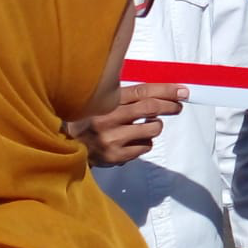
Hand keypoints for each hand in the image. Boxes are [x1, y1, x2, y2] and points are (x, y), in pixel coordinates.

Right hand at [66, 83, 187, 166]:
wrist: (65, 144)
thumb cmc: (90, 119)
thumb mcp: (102, 102)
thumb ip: (126, 97)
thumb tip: (163, 92)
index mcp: (106, 101)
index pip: (143, 91)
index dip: (166, 90)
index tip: (182, 91)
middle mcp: (108, 118)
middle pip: (151, 108)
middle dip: (170, 106)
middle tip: (178, 106)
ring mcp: (112, 139)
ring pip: (152, 129)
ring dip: (156, 126)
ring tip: (147, 125)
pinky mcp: (115, 156)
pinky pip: (145, 147)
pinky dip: (145, 142)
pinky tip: (133, 140)